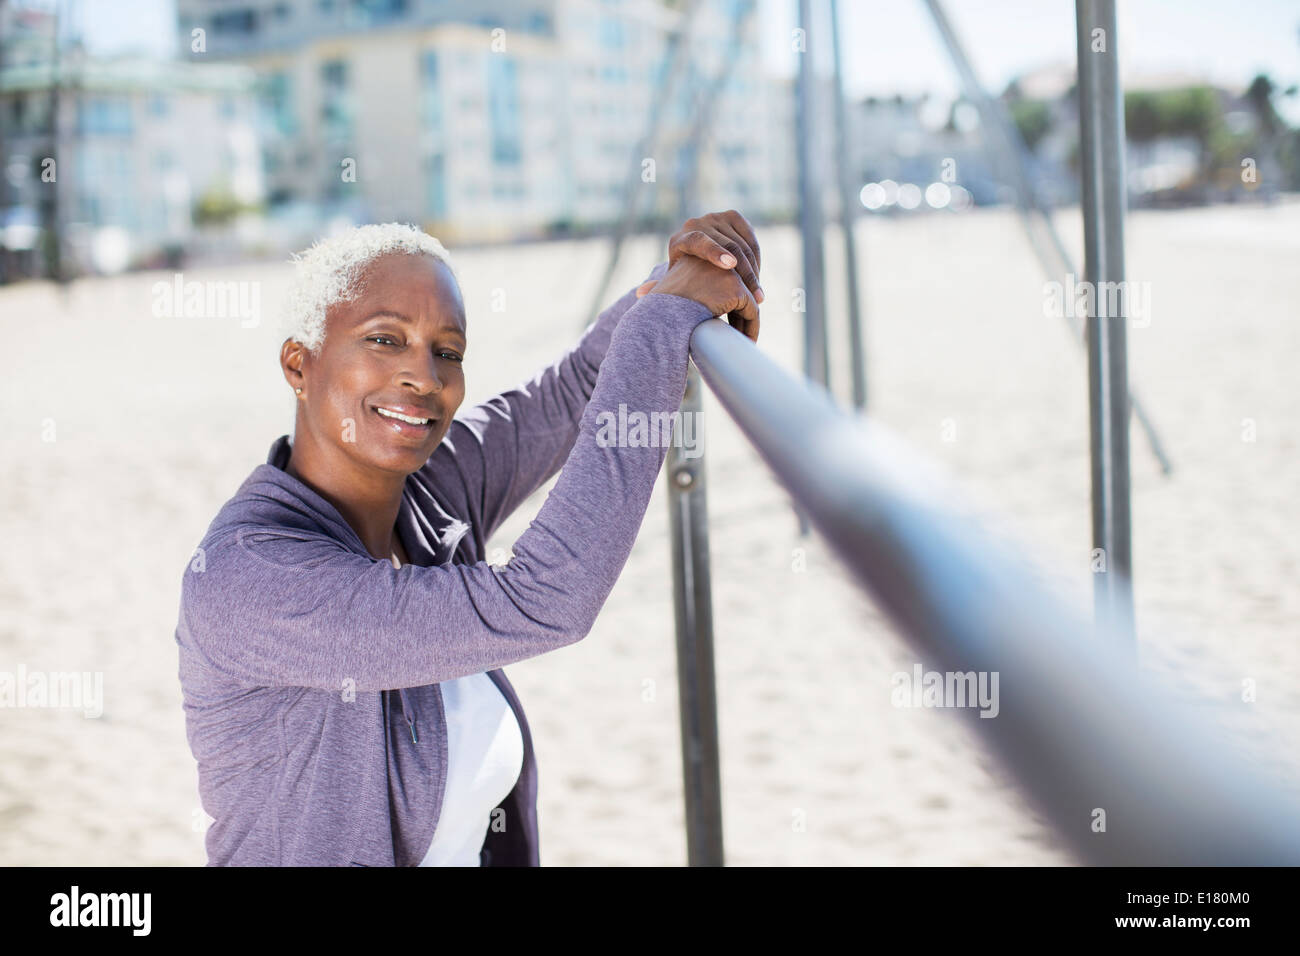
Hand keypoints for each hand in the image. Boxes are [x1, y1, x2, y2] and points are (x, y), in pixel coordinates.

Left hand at [636, 210, 761, 342]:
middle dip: (744, 275)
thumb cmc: (683, 275)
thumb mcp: (674, 283)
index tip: (730, 267)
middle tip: (755, 299)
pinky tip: (758, 278)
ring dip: (753, 271)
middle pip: (727, 246)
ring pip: (742, 244)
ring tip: (758, 295)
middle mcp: (697, 222)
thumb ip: (661, 287)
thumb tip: (641, 293)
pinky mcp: (734, 216)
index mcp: (680, 239)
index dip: (715, 252)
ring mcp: (716, 217)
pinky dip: (757, 259)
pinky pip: (750, 238)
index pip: (698, 241)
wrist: (695, 254)